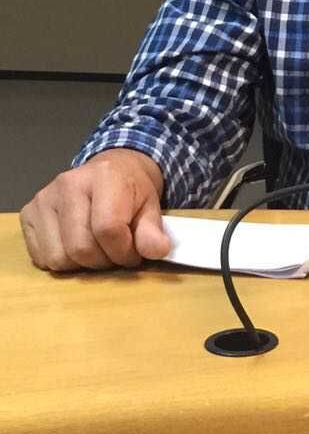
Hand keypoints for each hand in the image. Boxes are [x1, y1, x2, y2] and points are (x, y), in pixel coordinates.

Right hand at [20, 149, 170, 271]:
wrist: (112, 169)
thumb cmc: (131, 189)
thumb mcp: (151, 206)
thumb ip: (152, 230)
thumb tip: (156, 251)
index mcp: (103, 176)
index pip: (108, 229)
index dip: (123, 251)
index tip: (134, 253)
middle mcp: (67, 184)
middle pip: (80, 248)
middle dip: (104, 261)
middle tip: (116, 253)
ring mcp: (44, 198)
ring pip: (58, 258)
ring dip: (82, 264)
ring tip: (98, 248)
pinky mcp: (28, 213)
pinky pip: (41, 257)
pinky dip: (62, 261)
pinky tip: (76, 244)